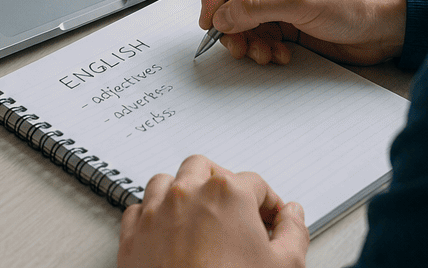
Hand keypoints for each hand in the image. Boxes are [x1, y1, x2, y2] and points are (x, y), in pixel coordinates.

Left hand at [117, 155, 306, 267]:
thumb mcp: (284, 266)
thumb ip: (294, 232)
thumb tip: (293, 216)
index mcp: (228, 194)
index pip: (256, 183)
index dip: (268, 203)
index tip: (270, 221)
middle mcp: (188, 194)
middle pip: (206, 169)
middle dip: (221, 185)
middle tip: (235, 213)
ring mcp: (156, 212)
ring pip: (168, 182)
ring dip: (183, 192)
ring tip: (198, 217)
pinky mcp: (133, 235)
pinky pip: (140, 210)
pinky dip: (153, 215)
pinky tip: (167, 232)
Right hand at [200, 0, 407, 65]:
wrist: (387, 26)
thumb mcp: (301, 0)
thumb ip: (256, 7)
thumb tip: (221, 16)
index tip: (211, 20)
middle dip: (230, 24)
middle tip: (236, 45)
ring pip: (241, 20)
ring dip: (247, 40)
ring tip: (263, 53)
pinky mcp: (286, 20)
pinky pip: (258, 35)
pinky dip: (262, 48)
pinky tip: (279, 54)